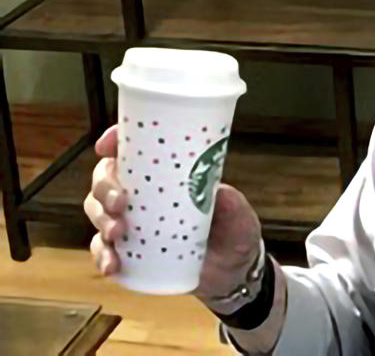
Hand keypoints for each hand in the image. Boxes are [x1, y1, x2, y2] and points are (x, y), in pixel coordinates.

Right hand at [85, 125, 262, 304]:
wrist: (234, 271)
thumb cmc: (234, 230)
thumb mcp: (238, 213)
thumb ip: (232, 203)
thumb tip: (221, 193)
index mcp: (167, 174)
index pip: (134, 151)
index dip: (114, 142)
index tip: (106, 146)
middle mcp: (144, 195)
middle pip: (105, 180)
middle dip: (104, 187)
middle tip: (119, 201)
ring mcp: (135, 223)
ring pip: (98, 212)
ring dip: (100, 220)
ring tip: (117, 232)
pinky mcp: (132, 252)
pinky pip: (103, 251)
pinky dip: (102, 256)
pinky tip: (112, 265)